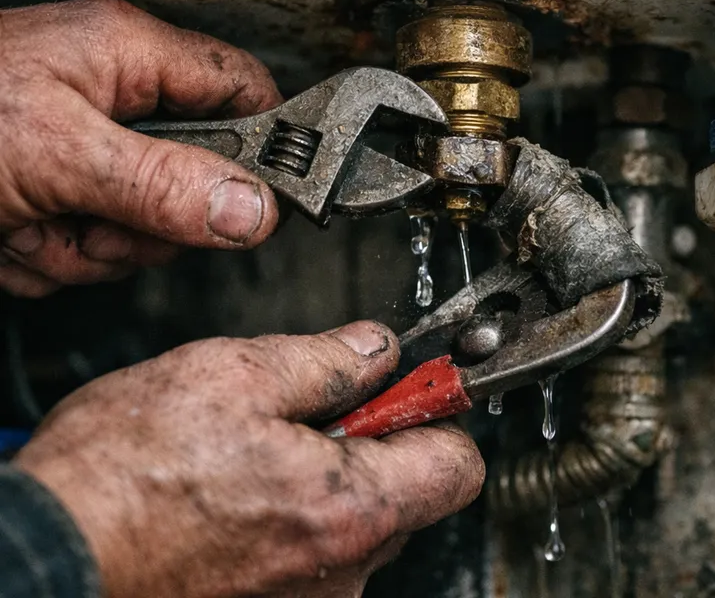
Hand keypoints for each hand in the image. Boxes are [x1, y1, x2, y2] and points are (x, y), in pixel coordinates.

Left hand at [0, 0, 281, 296]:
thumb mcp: (58, 151)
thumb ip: (164, 184)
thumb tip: (255, 210)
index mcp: (129, 56)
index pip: (244, 90)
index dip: (267, 143)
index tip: (270, 197)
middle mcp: (117, 104)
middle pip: (202, 180)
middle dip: (152, 221)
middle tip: (100, 217)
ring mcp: (89, 157)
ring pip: (146, 228)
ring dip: (93, 247)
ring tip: (34, 223)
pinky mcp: (59, 199)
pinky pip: (94, 252)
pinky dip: (54, 261)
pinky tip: (12, 236)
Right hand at [14, 321, 484, 597]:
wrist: (52, 549)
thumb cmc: (129, 471)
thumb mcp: (238, 374)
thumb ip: (328, 359)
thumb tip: (377, 347)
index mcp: (350, 507)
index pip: (458, 464)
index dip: (437, 410)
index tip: (414, 384)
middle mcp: (340, 570)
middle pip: (407, 489)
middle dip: (373, 437)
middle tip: (313, 404)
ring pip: (355, 517)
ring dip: (325, 472)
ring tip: (256, 446)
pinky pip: (313, 548)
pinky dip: (291, 509)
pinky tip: (237, 485)